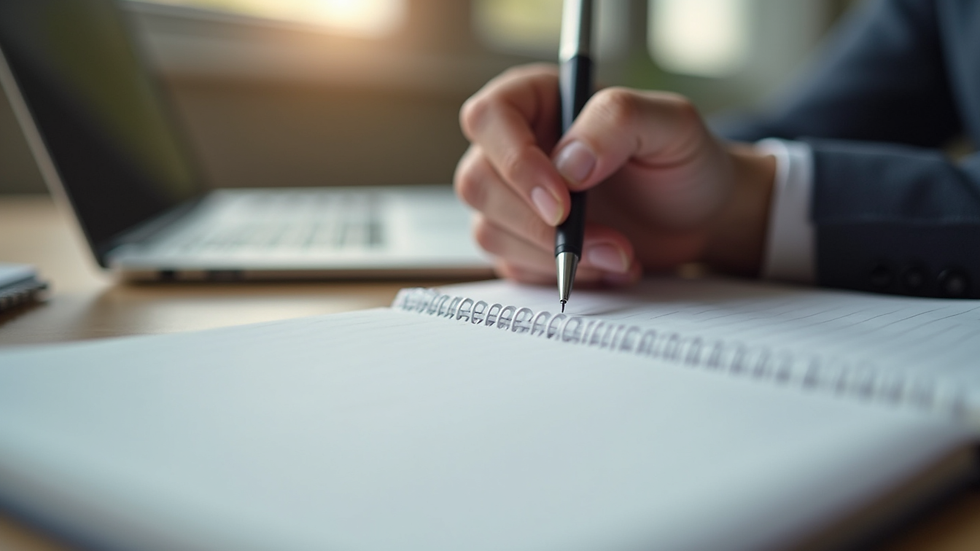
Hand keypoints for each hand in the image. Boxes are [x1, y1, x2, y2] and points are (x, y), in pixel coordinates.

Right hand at [454, 64, 775, 285]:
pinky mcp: (520, 242)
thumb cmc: (683, 160)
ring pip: (489, 230)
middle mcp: (514, 146)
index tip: (562, 201)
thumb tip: (567, 163)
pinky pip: (512, 266)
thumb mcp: (672, 124)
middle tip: (605, 241)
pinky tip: (606, 267)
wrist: (697, 215)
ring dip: (554, 255)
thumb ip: (618, 121)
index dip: (515, 161)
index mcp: (537, 99)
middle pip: (477, 182)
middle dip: (537, 223)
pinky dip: (559, 275)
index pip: (489, 118)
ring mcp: (512, 197)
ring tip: (619, 255)